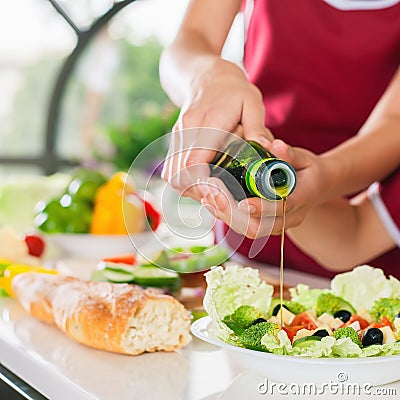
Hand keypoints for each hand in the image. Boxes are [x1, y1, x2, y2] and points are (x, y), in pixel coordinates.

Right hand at [161, 59, 273, 200]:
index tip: (219, 196)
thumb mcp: (252, 101)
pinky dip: (183, 181)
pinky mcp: (175, 140)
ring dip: (189, 189)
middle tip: (220, 199)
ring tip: (213, 193)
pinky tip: (202, 182)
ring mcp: (178, 136)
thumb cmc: (232, 89)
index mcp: (208, 123)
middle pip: (179, 175)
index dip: (203, 186)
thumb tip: (266, 148)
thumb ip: (257, 127)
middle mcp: (187, 130)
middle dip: (196, 193)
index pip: (194, 163)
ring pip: (171, 175)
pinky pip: (171, 168)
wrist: (204, 74)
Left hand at [200, 140, 328, 237]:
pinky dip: (229, 217)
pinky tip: (213, 202)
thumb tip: (272, 144)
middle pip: (260, 227)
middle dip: (234, 216)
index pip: (282, 208)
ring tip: (208, 198)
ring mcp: (279, 225)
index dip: (262, 208)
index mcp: (302, 199)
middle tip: (213, 197)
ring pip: (250, 230)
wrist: (319, 186)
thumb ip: (288, 153)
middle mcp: (290, 218)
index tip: (242, 203)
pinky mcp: (267, 226)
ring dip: (227, 217)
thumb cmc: (307, 168)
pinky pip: (247, 227)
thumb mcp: (302, 157)